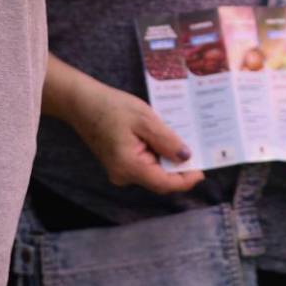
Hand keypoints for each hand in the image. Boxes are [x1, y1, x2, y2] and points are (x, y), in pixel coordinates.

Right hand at [69, 80, 204, 194]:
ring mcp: (119, 170)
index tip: (203, 170)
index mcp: (129, 167)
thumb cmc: (112, 107)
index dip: (185, 180)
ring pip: (152, 170)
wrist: (82, 102)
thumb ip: (166, 140)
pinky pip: (143, 162)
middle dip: (179, 166)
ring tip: (183, 138)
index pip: (164, 183)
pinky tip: (164, 137)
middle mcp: (123, 175)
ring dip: (167, 158)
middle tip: (198, 148)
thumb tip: (187, 157)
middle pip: (159, 178)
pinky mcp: (119, 162)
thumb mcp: (144, 119)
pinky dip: (156, 153)